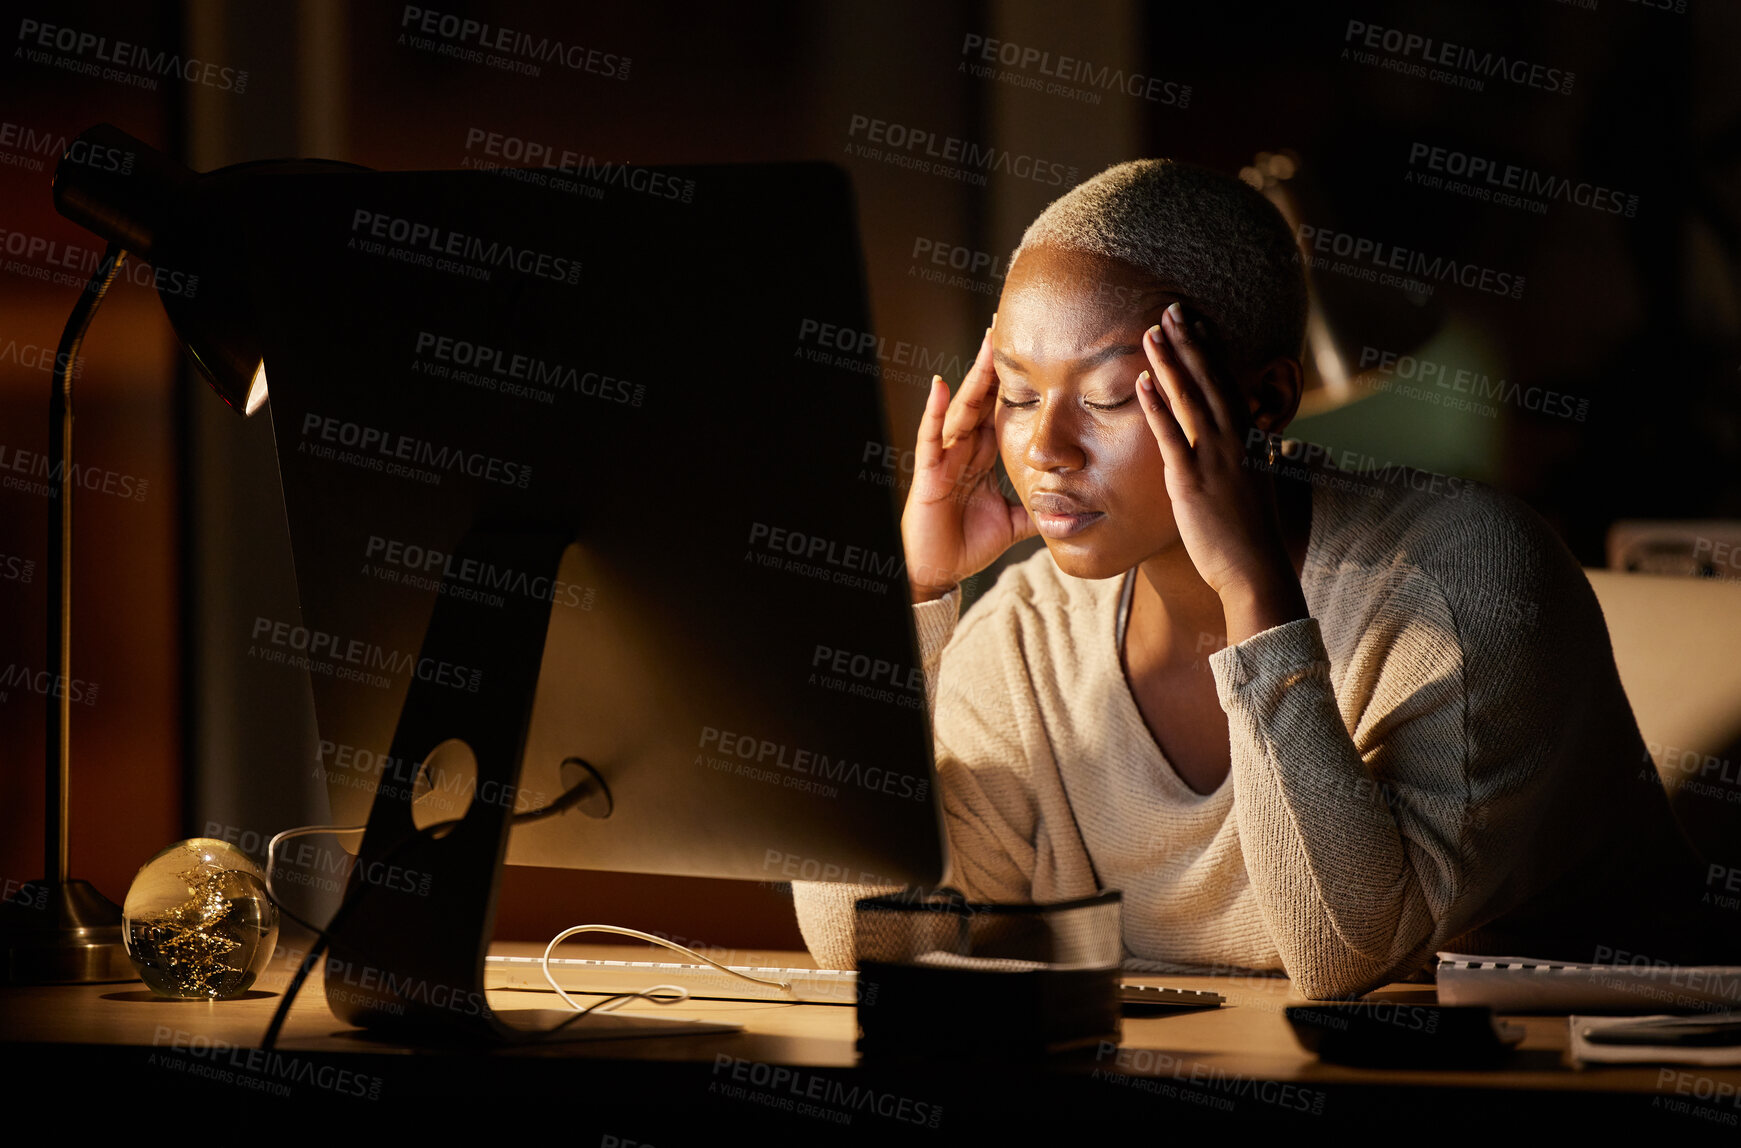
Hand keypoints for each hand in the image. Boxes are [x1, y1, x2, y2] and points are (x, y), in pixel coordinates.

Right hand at [902, 320, 1036, 602]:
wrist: (939, 573)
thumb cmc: (968, 545)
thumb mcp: (1015, 522)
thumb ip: (1038, 507)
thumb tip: (1073, 504)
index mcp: (983, 456)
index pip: (1002, 410)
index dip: (1016, 382)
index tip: (1035, 351)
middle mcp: (964, 449)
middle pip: (983, 399)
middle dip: (996, 365)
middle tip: (1011, 327)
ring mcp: (945, 458)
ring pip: (962, 409)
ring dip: (974, 376)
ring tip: (987, 344)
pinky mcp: (928, 473)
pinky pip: (931, 437)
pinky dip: (936, 411)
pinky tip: (941, 385)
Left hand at [1136, 303, 1306, 641]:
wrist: (1255, 572)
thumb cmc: (1249, 537)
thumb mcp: (1251, 487)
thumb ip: (1244, 460)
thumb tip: (1249, 447)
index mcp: (1248, 440)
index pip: (1227, 383)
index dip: (1211, 350)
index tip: (1196, 322)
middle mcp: (1234, 442)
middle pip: (1211, 380)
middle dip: (1190, 342)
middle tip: (1172, 308)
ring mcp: (1214, 460)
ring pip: (1190, 399)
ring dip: (1170, 362)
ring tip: (1151, 331)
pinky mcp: (1191, 482)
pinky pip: (1171, 436)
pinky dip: (1157, 406)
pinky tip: (1142, 382)